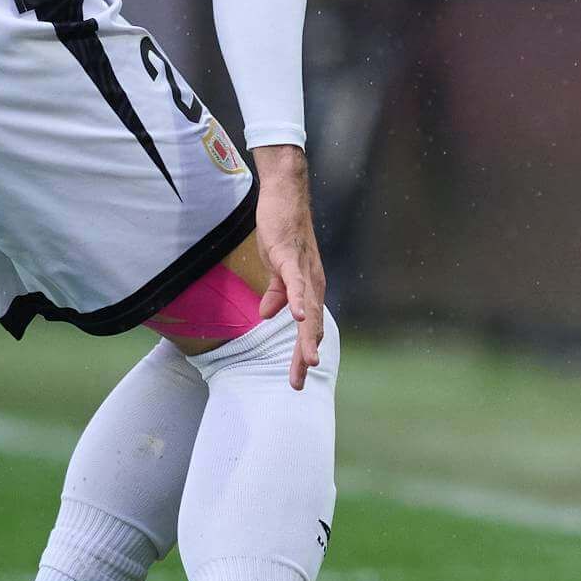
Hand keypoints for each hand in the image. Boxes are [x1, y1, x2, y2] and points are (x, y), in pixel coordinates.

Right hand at [248, 145, 326, 387]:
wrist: (284, 197)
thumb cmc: (282, 231)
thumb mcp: (277, 269)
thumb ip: (277, 293)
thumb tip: (268, 316)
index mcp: (309, 289)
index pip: (308, 329)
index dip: (301, 354)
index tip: (296, 380)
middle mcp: (312, 283)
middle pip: (311, 326)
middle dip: (305, 356)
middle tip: (299, 383)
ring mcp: (303, 270)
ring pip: (308, 309)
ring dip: (308, 336)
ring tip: (309, 361)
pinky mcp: (291, 256)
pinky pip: (295, 283)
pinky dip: (297, 300)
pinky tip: (298, 317)